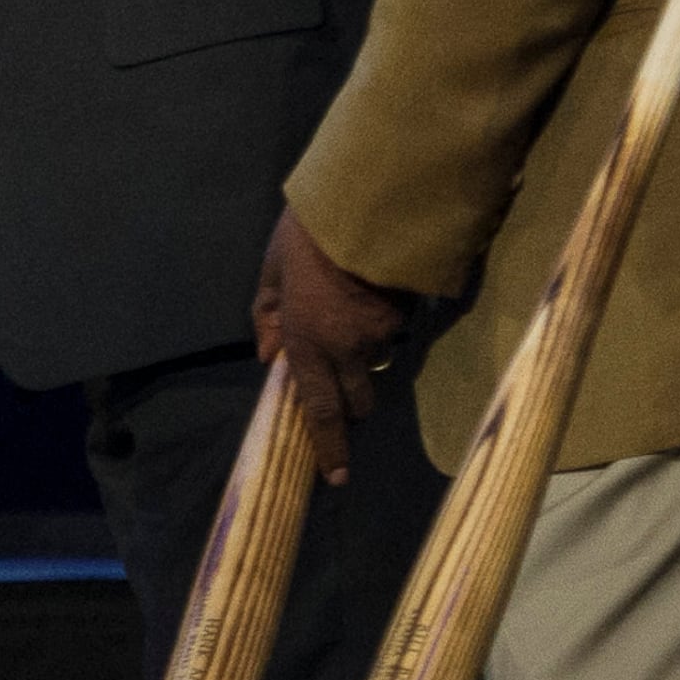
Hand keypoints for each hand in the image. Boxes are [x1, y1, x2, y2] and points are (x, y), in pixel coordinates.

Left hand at [251, 205, 411, 485]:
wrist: (370, 203)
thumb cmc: (310, 233)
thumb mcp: (273, 269)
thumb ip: (267, 315)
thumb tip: (267, 356)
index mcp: (306, 339)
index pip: (319, 408)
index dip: (329, 446)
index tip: (337, 477)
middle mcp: (346, 348)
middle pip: (357, 401)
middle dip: (351, 404)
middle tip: (343, 389)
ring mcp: (383, 335)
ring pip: (378, 367)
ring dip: (366, 359)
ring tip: (354, 320)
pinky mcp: (412, 318)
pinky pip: (397, 336)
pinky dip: (385, 328)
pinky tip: (376, 298)